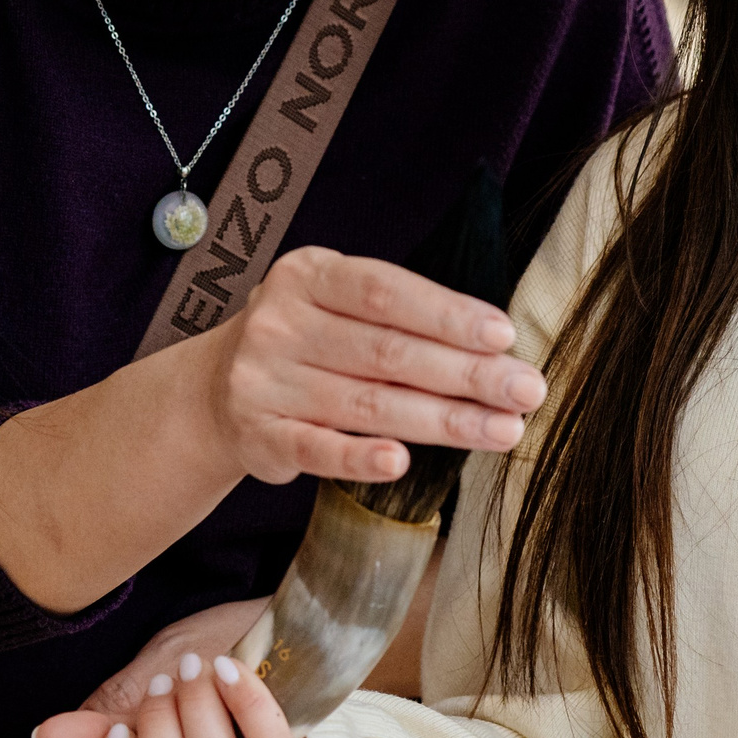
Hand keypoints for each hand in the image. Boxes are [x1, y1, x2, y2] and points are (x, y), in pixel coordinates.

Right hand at [191, 246, 542, 485]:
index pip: (384, 292)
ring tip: (501, 430)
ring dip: (442, 420)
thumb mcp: (334, 303)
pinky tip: (402, 463)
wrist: (212, 390)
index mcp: (307, 275)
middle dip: (466, 373)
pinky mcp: (259, 433)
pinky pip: (316, 448)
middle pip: (386, 351)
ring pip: (366, 403)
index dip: (446, 314)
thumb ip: (398, 315)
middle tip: (525, 391)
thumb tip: (496, 346)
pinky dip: (359, 457)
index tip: (503, 336)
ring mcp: (264, 379)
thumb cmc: (305, 340)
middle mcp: (280, 322)